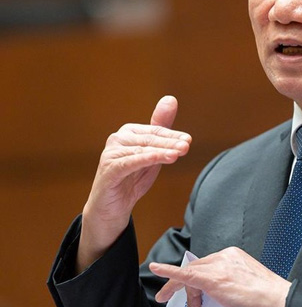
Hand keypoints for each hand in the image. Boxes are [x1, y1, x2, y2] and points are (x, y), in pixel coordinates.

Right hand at [77, 96, 191, 271]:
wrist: (112, 207)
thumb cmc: (133, 178)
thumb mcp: (153, 154)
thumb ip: (162, 128)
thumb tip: (170, 99)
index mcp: (129, 132)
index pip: (155, 131)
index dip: (172, 135)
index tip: (188, 140)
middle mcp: (118, 139)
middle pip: (150, 139)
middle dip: (170, 143)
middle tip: (187, 146)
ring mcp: (111, 153)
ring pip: (142, 150)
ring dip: (162, 151)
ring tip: (178, 153)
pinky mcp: (109, 169)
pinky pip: (130, 162)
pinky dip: (146, 159)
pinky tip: (161, 158)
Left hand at [150, 247, 290, 306]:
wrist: (276, 300)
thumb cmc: (265, 298)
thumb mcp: (243, 285)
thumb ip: (226, 283)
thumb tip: (210, 296)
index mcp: (233, 255)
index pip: (206, 265)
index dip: (197, 282)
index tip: (195, 295)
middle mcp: (225, 256)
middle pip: (196, 268)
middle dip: (186, 287)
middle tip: (187, 305)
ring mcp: (219, 266)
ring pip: (191, 274)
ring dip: (184, 291)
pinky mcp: (213, 279)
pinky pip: (186, 275)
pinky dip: (169, 273)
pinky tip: (157, 270)